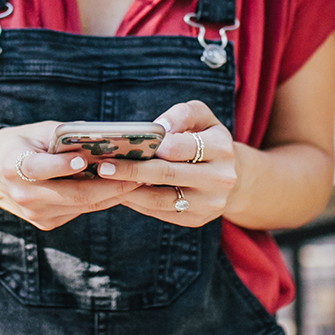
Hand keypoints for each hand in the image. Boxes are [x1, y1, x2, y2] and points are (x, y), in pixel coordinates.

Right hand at [0, 121, 138, 231]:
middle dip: (111, 185)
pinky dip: (101, 198)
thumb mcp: (33, 132)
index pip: (40, 169)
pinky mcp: (46, 223)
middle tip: (140, 173)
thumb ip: (64, 135)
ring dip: (114, 193)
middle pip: (74, 194)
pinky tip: (120, 186)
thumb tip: (103, 136)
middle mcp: (24, 195)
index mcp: (13, 167)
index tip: (84, 160)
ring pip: (83, 205)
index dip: (61, 166)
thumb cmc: (15, 145)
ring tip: (140, 178)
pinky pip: (80, 209)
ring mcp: (36, 214)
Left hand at [96, 101, 237, 225]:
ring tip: (105, 182)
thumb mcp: (201, 117)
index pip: (183, 147)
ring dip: (130, 192)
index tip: (127, 144)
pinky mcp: (196, 219)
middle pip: (169, 175)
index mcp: (222, 148)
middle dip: (133, 171)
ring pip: (162, 200)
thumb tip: (159, 128)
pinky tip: (119, 192)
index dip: (155, 146)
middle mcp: (220, 178)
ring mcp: (210, 203)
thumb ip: (181, 115)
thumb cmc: (206, 138)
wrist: (230, 174)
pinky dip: (137, 203)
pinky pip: (161, 213)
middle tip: (104, 167)